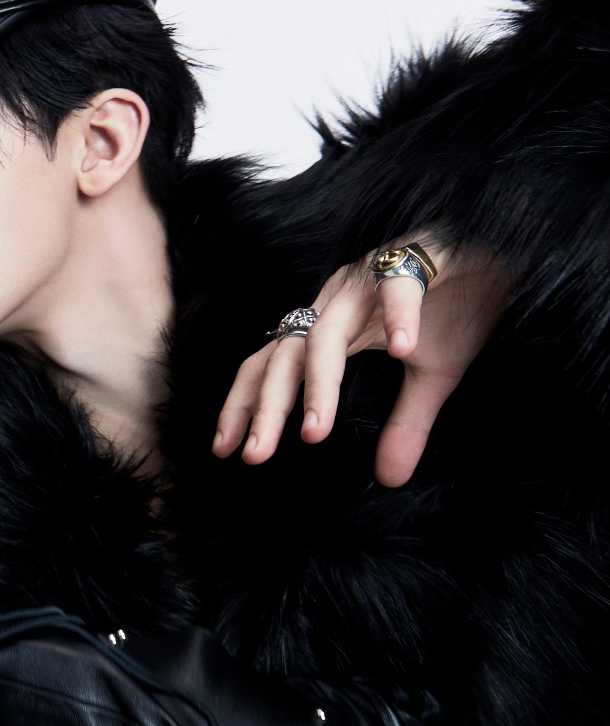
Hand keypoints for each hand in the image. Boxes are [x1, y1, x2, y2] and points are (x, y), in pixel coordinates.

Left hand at [212, 236, 510, 486]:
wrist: (501, 245)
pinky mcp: (415, 260)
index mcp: (331, 326)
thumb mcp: (432, 376)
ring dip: (318, 383)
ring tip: (315, 431)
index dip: (244, 405)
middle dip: (267, 408)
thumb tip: (390, 479)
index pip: (271, 367)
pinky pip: (399, 288)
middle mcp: (336, 302)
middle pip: (286, 357)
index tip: (224, 450)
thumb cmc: (459, 304)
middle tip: (254, 457)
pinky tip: (405, 350)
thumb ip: (405, 424)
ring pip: (327, 332)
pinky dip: (399, 317)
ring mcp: (369, 280)